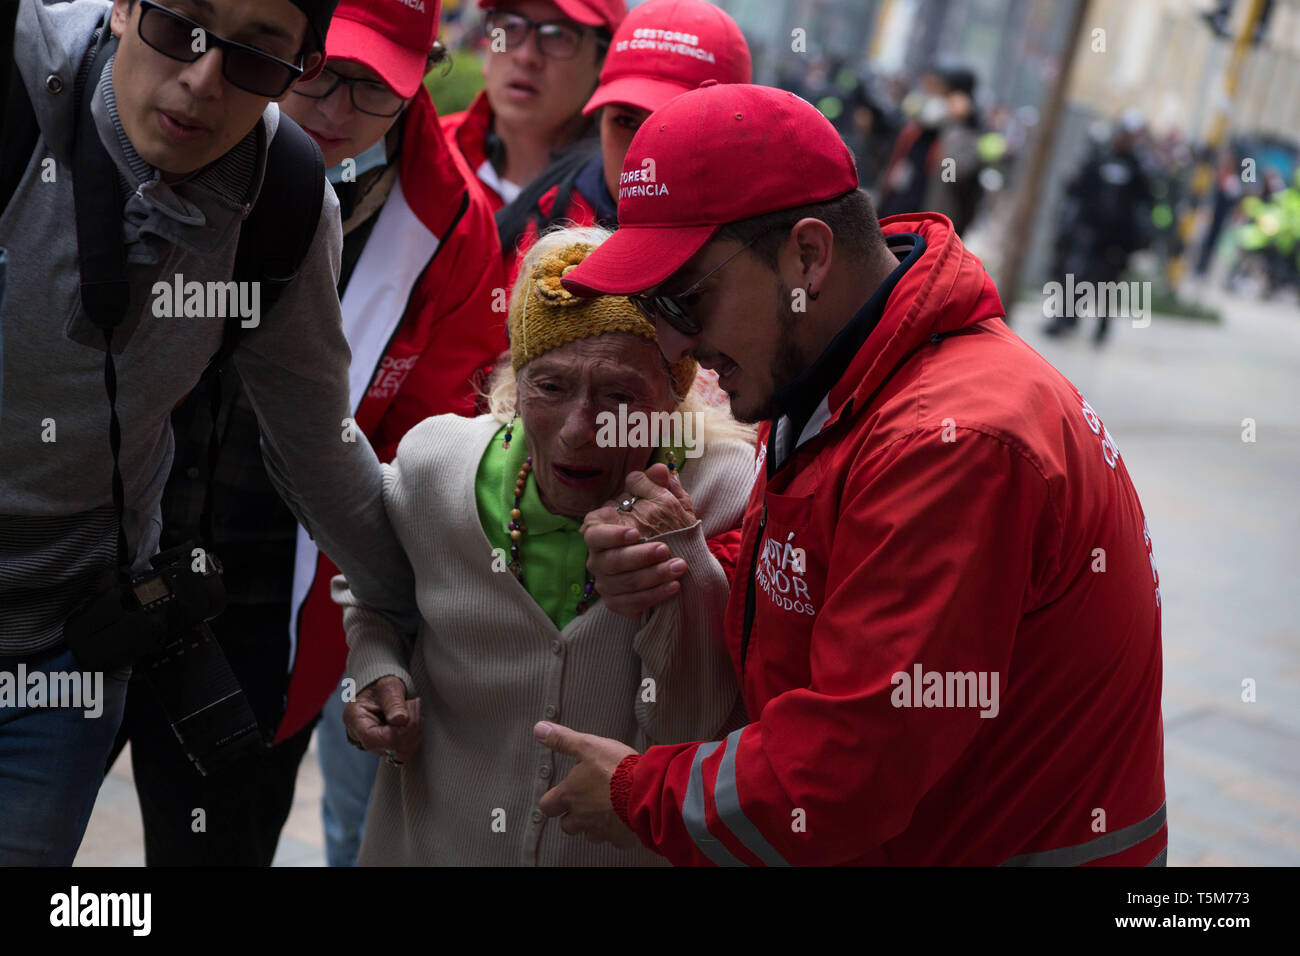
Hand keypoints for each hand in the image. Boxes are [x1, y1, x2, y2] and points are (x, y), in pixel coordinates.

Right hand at [343, 675, 421, 763]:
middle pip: (390, 748)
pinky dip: (415, 735)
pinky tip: (413, 720)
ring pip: (402, 752)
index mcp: (355, 719)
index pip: (373, 739)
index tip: (405, 714)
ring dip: (415, 730)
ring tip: (412, 709)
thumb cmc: (382, 685)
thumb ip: (393, 702)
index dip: (395, 732)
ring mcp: (376, 745)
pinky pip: (407, 750)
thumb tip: (400, 720)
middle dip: (410, 728)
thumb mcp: (388, 686)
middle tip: (413, 705)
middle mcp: (362, 737)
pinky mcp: (389, 748)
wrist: (382, 689)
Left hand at [535, 722, 639, 848]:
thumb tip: (539, 729)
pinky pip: (613, 838)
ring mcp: (600, 829)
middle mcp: (581, 816)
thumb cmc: (617, 767)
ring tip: (604, 810)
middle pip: (567, 825)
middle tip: (583, 803)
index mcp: (570, 795)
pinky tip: (623, 818)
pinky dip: (615, 831)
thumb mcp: (589, 746)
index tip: (560, 795)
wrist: (646, 789)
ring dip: (593, 824)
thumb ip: (563, 740)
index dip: (552, 801)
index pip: (547, 806)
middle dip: (572, 816)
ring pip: (589, 833)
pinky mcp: (619, 837)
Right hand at [582, 465, 696, 619]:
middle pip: (611, 562)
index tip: (634, 533)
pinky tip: (673, 587)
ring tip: (679, 567)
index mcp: (600, 530)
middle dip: (640, 557)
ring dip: (652, 577)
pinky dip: (653, 597)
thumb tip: (659, 470)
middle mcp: (598, 558)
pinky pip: (630, 604)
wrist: (674, 558)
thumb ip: (657, 486)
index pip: (594, 533)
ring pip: (624, 584)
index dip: (611, 535)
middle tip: (666, 550)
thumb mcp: (663, 503)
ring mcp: (606, 582)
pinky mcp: (617, 602)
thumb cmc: (662, 527)